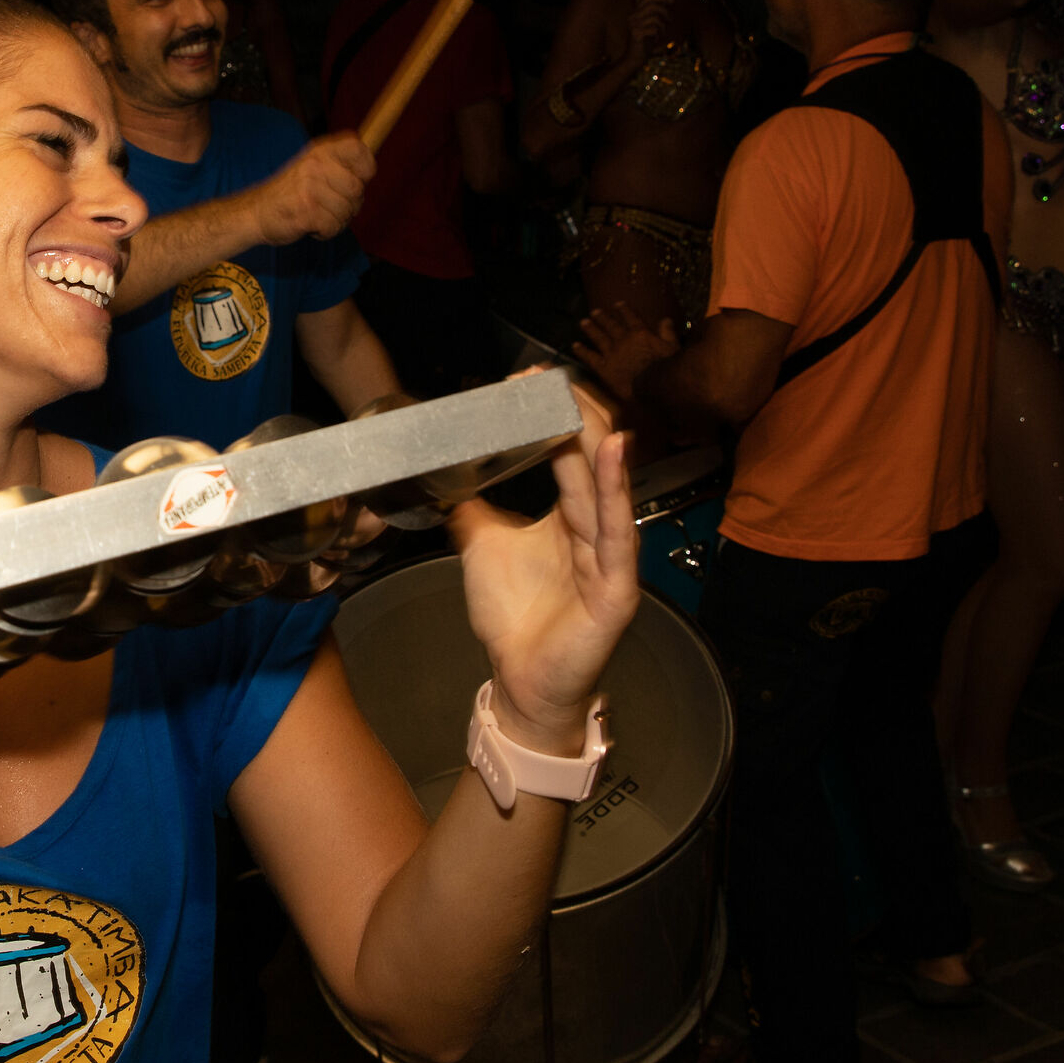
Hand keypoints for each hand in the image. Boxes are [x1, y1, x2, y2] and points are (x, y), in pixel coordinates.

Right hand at [252, 130, 373, 244]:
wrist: (256, 212)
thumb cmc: (291, 192)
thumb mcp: (313, 166)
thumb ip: (340, 165)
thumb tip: (370, 167)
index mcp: (320, 151)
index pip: (358, 148)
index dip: (366, 167)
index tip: (359, 179)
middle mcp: (316, 165)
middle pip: (357, 189)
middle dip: (351, 204)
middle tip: (333, 206)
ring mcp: (310, 188)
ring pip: (347, 211)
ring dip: (338, 220)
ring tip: (320, 216)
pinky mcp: (306, 211)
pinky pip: (334, 226)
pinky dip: (326, 232)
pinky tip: (313, 225)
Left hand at [448, 385, 640, 755]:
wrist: (520, 684)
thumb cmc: (513, 619)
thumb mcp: (481, 548)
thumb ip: (471, 509)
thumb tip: (445, 473)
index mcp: (571, 517)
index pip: (571, 452)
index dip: (553, 415)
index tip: (526, 379)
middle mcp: (596, 529)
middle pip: (593, 458)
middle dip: (572, 415)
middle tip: (546, 378)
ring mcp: (612, 557)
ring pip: (606, 487)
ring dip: (593, 439)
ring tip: (578, 399)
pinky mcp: (618, 587)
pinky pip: (618, 531)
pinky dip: (615, 488)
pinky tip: (615, 451)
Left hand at [573, 302, 679, 403]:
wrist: (653, 386)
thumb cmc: (667, 368)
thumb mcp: (672, 347)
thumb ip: (667, 333)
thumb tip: (665, 319)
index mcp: (640, 333)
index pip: (631, 318)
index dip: (624, 310)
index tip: (617, 304)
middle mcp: (624, 340)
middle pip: (611, 326)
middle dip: (603, 318)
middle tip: (594, 311)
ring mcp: (612, 353)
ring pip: (599, 337)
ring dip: (590, 329)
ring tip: (583, 322)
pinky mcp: (604, 368)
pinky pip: (590, 357)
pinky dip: (582, 351)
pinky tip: (575, 345)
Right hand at [625, 0, 675, 57]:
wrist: (634, 59)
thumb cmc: (645, 42)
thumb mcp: (652, 26)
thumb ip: (657, 15)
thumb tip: (669, 2)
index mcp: (635, 13)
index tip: (672, 1)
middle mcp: (632, 17)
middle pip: (653, 6)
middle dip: (665, 12)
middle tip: (671, 21)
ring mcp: (633, 25)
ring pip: (655, 18)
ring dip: (663, 26)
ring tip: (662, 34)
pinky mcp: (636, 34)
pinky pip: (654, 29)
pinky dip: (658, 34)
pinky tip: (655, 40)